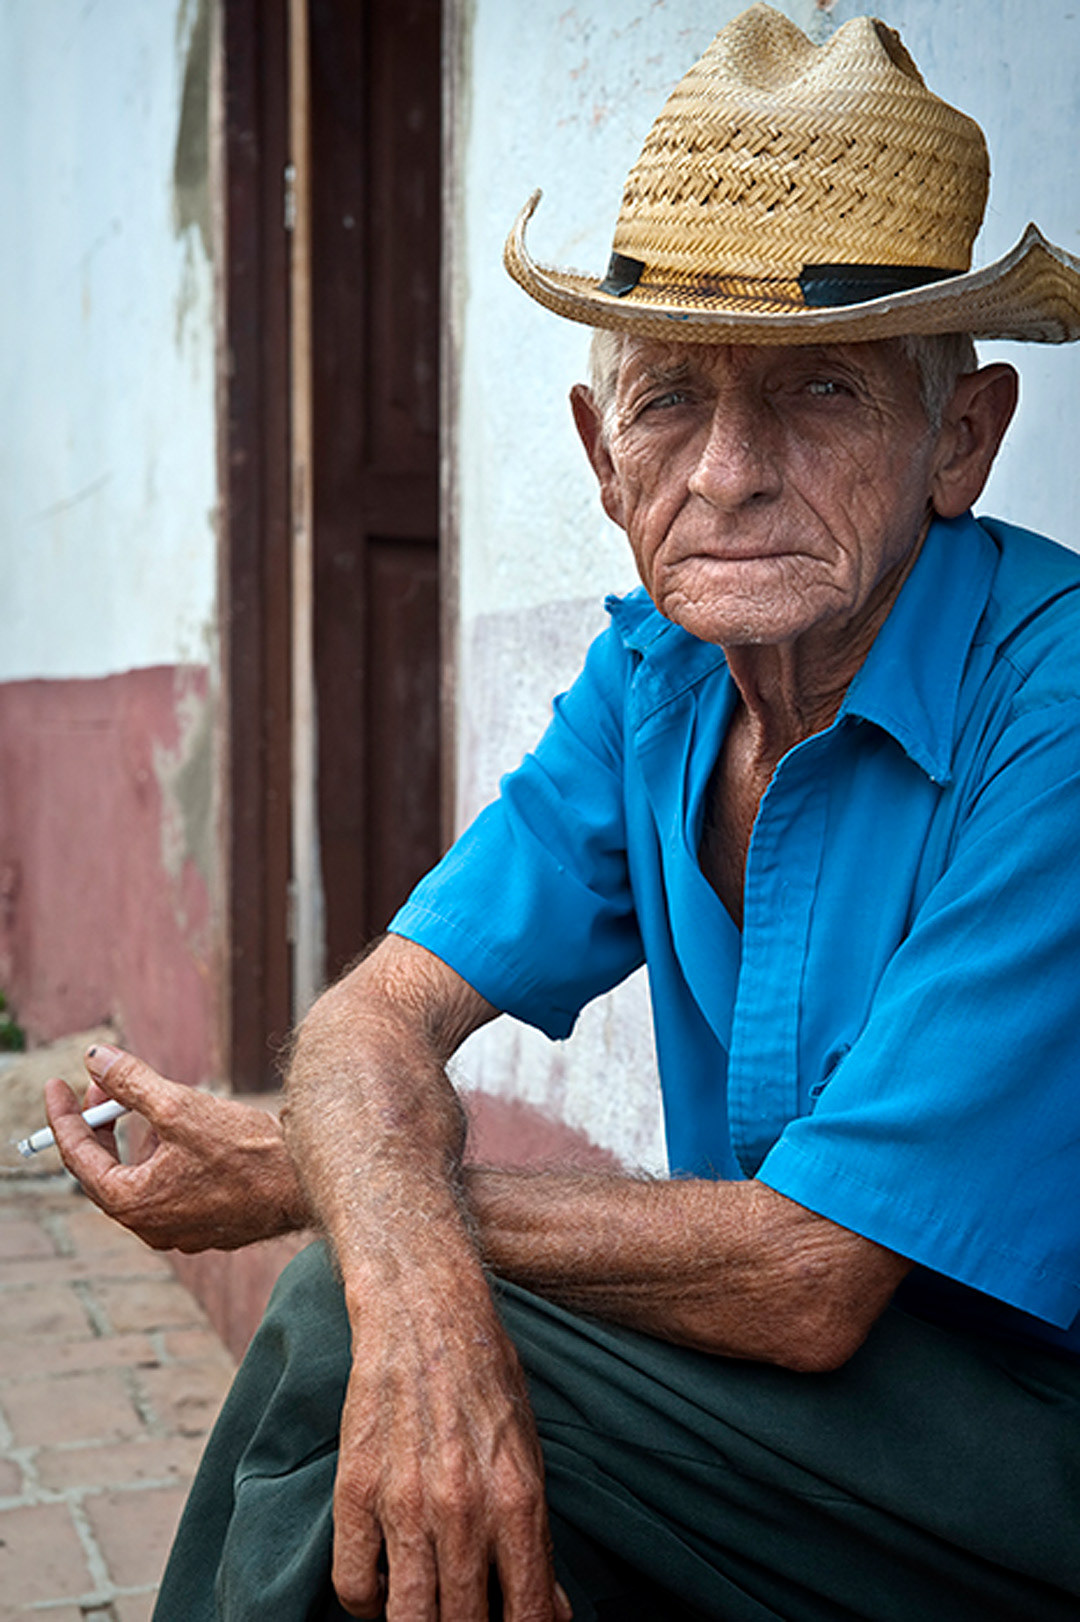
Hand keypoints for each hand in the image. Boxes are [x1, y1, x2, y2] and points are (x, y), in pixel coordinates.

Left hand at [45, 1044, 310, 1251]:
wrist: (303, 1183)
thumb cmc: (244, 1151)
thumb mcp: (178, 1106)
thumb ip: (130, 1082)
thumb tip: (96, 1058)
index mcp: (132, 1202)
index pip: (77, 1155)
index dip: (62, 1115)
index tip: (56, 1085)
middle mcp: (148, 1225)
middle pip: (104, 1170)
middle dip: (99, 1125)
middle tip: (100, 1087)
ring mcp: (177, 1230)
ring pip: (139, 1178)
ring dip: (137, 1140)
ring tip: (154, 1104)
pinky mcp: (204, 1225)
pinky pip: (168, 1188)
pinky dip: (163, 1157)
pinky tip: (185, 1132)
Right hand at [331, 1258, 571, 1621]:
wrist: (424, 1308)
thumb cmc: (484, 1376)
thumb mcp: (529, 1450)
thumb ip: (535, 1534)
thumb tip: (548, 1610)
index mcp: (517, 1499)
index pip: (528, 1615)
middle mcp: (463, 1509)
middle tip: (466, 1614)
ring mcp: (404, 1501)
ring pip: (407, 1617)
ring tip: (427, 1609)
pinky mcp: (356, 1488)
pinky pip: (353, 1584)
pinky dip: (367, 1601)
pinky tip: (383, 1585)